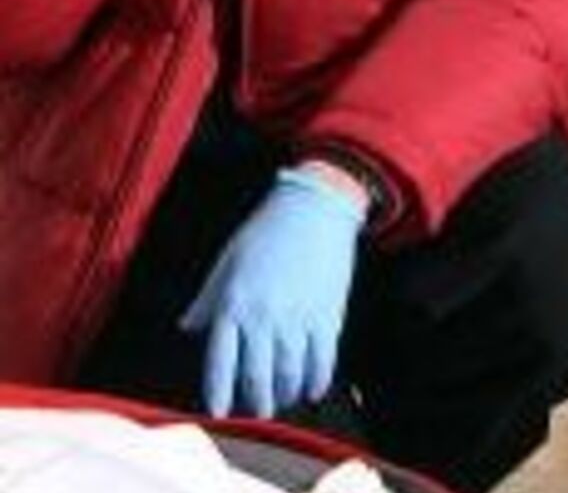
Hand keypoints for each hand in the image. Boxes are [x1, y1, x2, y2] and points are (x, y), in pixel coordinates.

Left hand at [180, 169, 365, 418]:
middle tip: (257, 411)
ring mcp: (298, 318)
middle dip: (256, 399)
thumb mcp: (227, 261)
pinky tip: (312, 389)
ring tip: (282, 400)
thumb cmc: (266, 231)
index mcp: (234, 304)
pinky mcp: (327, 314)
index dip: (219, 391)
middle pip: (257, 374)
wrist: (314, 209)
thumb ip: (207, 299)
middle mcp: (264, 317)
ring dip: (285, 392)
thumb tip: (187, 326)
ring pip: (290, 371)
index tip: (220, 411)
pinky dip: (317, 379)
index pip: (220, 361)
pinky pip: (322, 358)